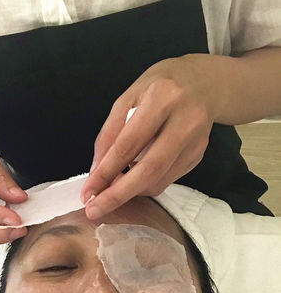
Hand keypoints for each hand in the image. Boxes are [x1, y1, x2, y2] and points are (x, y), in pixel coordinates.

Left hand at [81, 54, 219, 218]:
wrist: (204, 83)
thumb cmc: (159, 88)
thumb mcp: (127, 98)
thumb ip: (110, 134)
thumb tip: (96, 172)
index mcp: (161, 98)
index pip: (128, 144)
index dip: (106, 172)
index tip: (88, 192)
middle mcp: (184, 120)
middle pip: (149, 170)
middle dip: (118, 194)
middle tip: (96, 209)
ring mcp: (196, 140)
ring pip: (158, 180)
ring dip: (130, 192)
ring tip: (111, 190)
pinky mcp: (199, 154)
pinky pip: (167, 179)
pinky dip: (146, 184)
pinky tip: (134, 177)